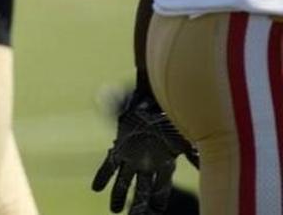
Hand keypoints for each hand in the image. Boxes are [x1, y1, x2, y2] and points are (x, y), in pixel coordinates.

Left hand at [92, 87, 197, 214]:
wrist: (152, 97)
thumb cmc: (170, 116)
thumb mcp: (183, 139)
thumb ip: (194, 156)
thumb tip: (206, 168)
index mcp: (165, 163)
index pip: (161, 188)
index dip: (158, 201)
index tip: (156, 212)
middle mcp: (148, 162)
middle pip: (143, 189)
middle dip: (139, 204)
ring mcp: (132, 156)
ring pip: (124, 181)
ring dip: (118, 195)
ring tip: (114, 211)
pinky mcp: (119, 147)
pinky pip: (108, 165)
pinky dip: (102, 177)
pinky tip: (95, 189)